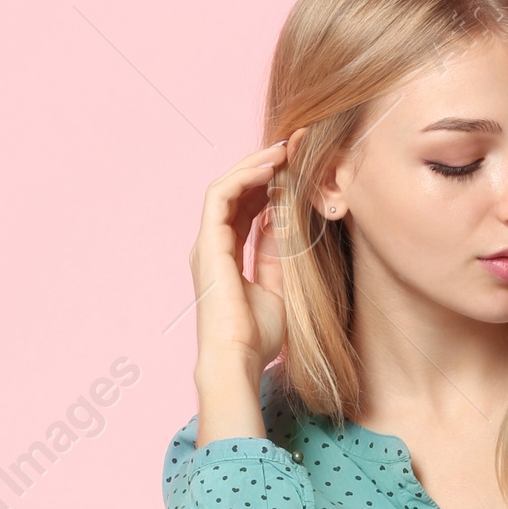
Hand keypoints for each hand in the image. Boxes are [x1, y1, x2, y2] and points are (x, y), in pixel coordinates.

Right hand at [190, 133, 301, 443]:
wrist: (238, 358)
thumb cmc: (259, 336)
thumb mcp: (280, 285)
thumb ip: (281, 252)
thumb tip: (290, 218)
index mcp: (229, 257)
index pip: (249, 210)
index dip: (272, 187)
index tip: (300, 169)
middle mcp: (214, 246)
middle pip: (238, 194)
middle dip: (264, 168)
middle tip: (294, 149)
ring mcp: (207, 243)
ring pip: (227, 187)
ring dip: (255, 165)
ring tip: (283, 150)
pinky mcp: (207, 242)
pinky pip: (221, 195)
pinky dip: (244, 176)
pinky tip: (270, 167)